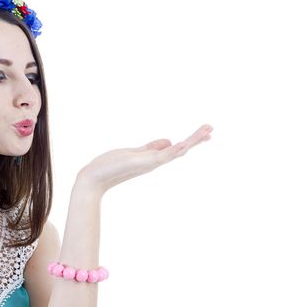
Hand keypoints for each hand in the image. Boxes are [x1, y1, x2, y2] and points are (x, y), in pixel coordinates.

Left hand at [76, 124, 212, 194]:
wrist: (95, 178)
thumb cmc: (111, 166)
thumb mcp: (134, 152)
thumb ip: (151, 147)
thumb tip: (169, 141)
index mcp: (154, 157)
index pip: (177, 148)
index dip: (192, 140)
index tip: (207, 132)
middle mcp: (155, 161)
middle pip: (181, 150)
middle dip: (196, 139)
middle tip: (212, 128)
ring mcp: (151, 163)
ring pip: (176, 151)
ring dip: (191, 141)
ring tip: (206, 131)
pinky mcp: (143, 163)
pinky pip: (163, 156)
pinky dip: (174, 150)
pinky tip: (184, 143)